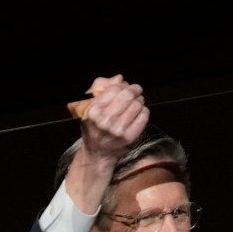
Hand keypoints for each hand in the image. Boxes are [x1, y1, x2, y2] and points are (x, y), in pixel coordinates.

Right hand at [65, 75, 149, 213]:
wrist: (98, 153)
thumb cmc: (93, 128)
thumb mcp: (88, 107)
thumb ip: (101, 89)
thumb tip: (120, 78)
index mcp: (93, 111)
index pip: (114, 89)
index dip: (123, 85)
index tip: (125, 86)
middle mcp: (105, 120)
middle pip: (128, 95)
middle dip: (134, 90)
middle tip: (136, 90)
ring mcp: (118, 130)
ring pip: (137, 104)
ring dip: (139, 100)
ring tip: (137, 102)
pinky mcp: (130, 137)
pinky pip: (144, 116)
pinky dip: (144, 111)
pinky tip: (139, 113)